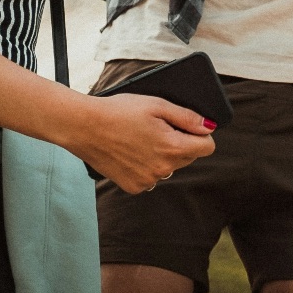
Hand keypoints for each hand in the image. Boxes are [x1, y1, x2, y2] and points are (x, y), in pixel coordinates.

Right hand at [69, 92, 216, 193]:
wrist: (84, 127)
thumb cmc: (119, 111)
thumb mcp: (157, 105)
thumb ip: (187, 117)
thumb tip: (209, 127)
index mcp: (172, 147)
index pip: (207, 147)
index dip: (200, 134)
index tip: (188, 126)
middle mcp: (163, 169)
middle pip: (188, 157)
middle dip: (180, 142)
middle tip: (158, 128)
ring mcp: (148, 180)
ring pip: (170, 167)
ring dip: (164, 155)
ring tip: (142, 138)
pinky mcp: (134, 186)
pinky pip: (152, 177)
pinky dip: (147, 166)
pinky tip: (132, 152)